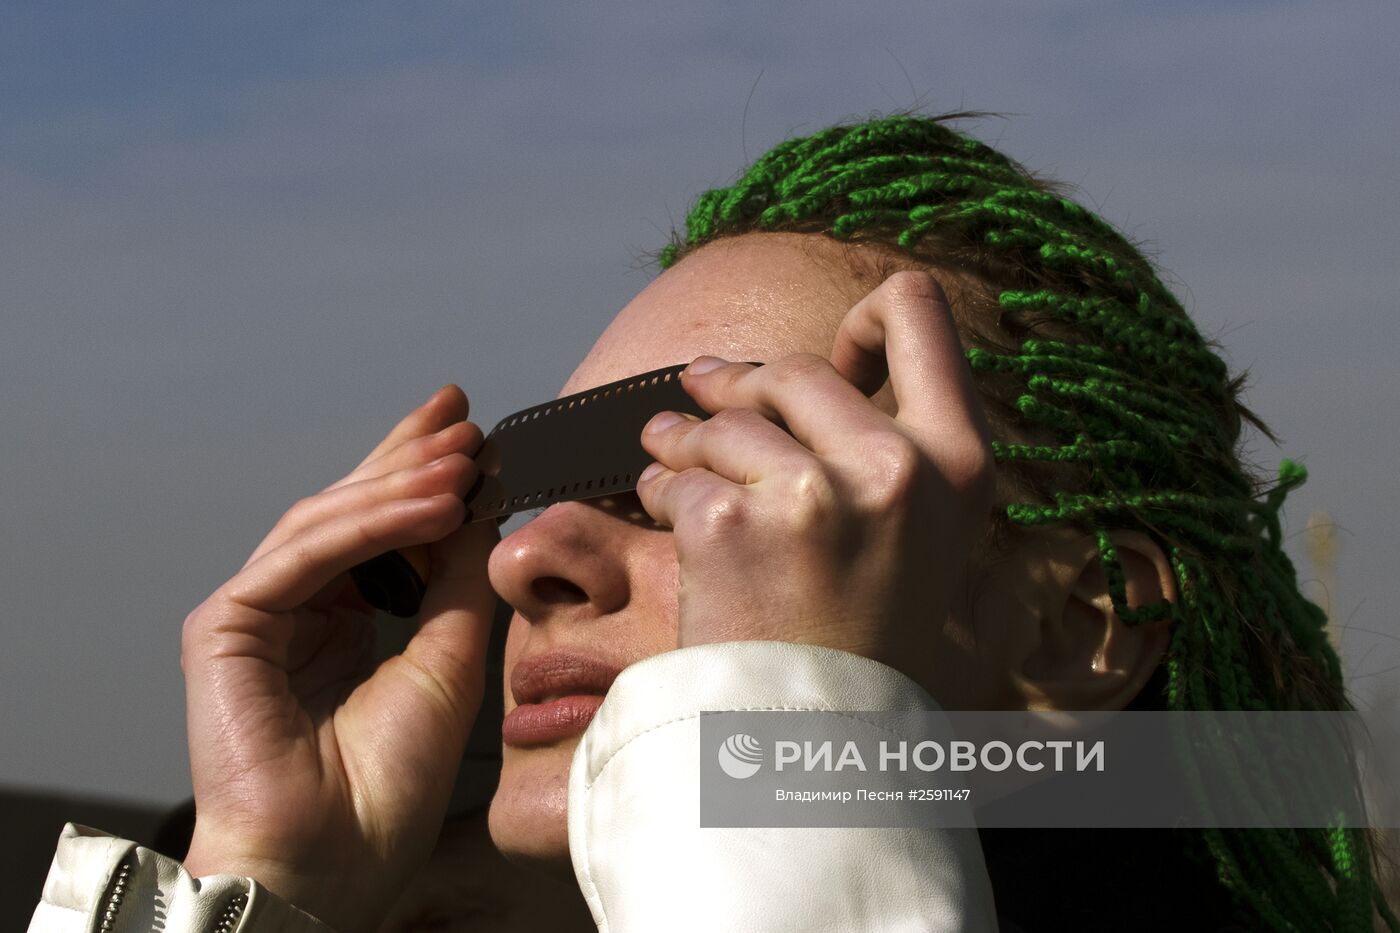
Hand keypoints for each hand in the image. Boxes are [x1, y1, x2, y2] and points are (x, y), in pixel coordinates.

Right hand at [180, 385, 498, 932]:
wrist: (334, 864)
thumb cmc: (385, 789)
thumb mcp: (449, 661)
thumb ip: (458, 582)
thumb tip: (481, 509)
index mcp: (339, 625)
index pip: (380, 532)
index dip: (422, 479)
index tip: (473, 437)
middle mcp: (295, 612)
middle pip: (349, 511)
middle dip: (407, 457)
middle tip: (460, 412)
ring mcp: (256, 616)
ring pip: (326, 523)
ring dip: (400, 483)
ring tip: (463, 455)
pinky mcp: (227, 625)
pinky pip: (306, 555)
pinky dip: (371, 524)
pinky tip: (431, 503)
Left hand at [635, 272, 994, 689]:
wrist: (815, 745)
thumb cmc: (863, 639)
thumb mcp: (924, 534)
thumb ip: (890, 445)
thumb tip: (809, 366)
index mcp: (959, 463)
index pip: (920, 309)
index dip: (862, 318)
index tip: (830, 361)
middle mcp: (896, 469)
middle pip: (794, 367)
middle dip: (738, 382)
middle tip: (706, 393)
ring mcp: (811, 496)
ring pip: (722, 418)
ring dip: (684, 434)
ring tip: (670, 454)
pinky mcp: (732, 525)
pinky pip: (675, 473)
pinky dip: (659, 487)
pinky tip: (666, 510)